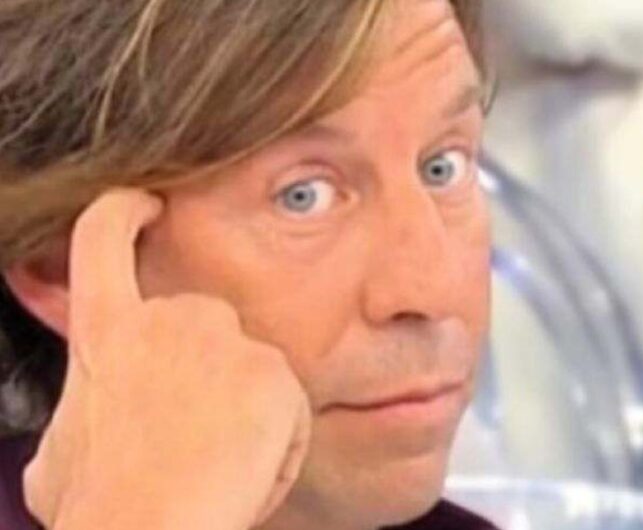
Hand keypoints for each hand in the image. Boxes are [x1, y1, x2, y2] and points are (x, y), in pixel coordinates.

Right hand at [23, 188, 310, 529]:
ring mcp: (225, 341)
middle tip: (194, 430)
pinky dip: (276, 444)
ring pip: (252, 366)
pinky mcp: (272, 371)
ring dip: (243, 410)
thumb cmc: (100, 505)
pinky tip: (245, 474)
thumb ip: (88, 407)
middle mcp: (167, 319)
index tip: (144, 201)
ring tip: (215, 462)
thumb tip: (90, 415)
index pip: (102, 233)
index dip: (123, 209)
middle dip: (209, 368)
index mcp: (107, 331)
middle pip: (207, 319)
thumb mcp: (64, 448)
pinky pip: (288, 405)